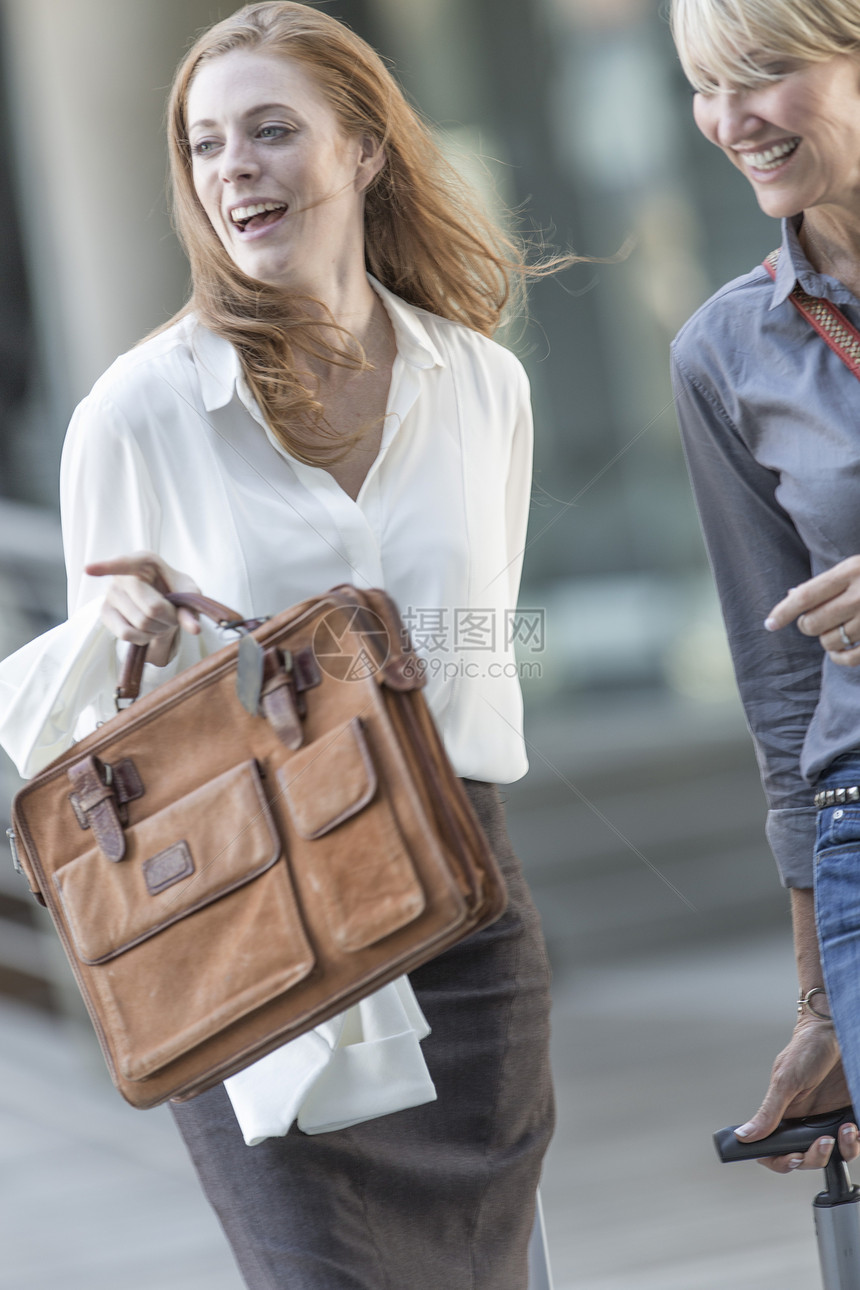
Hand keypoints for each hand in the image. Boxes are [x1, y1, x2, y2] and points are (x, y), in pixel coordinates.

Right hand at [85, 551, 200, 667]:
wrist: (162, 603)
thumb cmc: (175, 590)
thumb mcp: (189, 594)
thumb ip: (191, 608)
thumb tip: (194, 628)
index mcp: (144, 561)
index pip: (123, 564)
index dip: (106, 567)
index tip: (87, 569)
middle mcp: (122, 576)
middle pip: (151, 608)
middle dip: (169, 618)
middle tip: (173, 615)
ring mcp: (110, 595)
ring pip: (140, 624)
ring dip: (158, 629)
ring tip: (161, 621)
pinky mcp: (105, 614)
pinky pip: (126, 634)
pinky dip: (144, 638)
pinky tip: (148, 630)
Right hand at [734, 1015, 859, 1172]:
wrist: (836, 1031)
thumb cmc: (806, 1050)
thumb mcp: (785, 1081)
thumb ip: (768, 1112)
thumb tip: (744, 1135)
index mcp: (786, 1115)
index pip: (776, 1149)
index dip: (781, 1161)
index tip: (792, 1158)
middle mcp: (807, 1121)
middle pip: (807, 1158)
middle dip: (815, 1157)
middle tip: (822, 1142)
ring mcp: (829, 1120)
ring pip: (835, 1155)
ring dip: (842, 1150)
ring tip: (846, 1131)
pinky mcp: (850, 1116)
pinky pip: (854, 1142)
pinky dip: (856, 1142)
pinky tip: (854, 1129)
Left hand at [765, 557, 859, 664]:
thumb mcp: (856, 567)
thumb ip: (826, 582)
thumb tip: (790, 597)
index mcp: (852, 570)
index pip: (805, 596)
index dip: (783, 611)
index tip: (769, 624)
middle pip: (812, 622)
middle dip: (807, 625)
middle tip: (816, 620)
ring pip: (828, 642)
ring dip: (826, 640)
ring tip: (837, 629)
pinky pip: (849, 658)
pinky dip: (839, 658)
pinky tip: (838, 652)